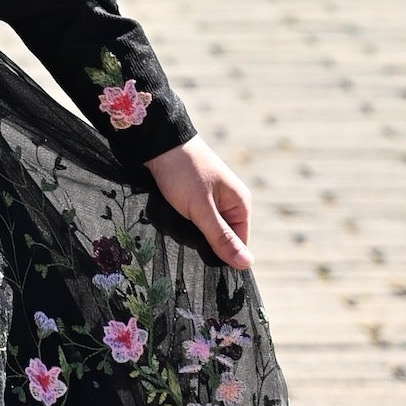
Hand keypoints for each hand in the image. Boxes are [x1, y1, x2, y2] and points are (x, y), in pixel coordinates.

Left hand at [145, 136, 251, 270]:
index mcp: (240, 203)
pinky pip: (197, 218)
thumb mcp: (201, 209)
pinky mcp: (197, 196)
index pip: (240, 243)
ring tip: (179, 226)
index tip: (202, 259)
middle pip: (223, 236)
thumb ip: (221, 236)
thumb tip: (247, 263)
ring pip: (207, 228)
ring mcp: (214, 198)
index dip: (223, 255)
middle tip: (186, 237)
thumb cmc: (182, 173)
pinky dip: (187, 221)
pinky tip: (175, 219)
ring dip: (194, 232)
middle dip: (206, 242)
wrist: (158, 142)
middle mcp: (231, 201)